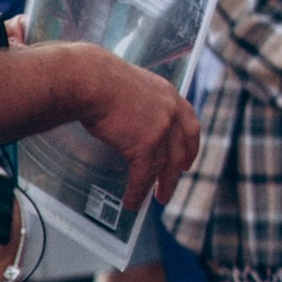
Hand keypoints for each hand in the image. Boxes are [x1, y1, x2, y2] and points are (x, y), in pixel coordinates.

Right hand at [68, 52, 200, 208]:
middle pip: (180, 149)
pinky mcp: (145, 144)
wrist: (91, 79)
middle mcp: (170, 111)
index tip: (188, 159)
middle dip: (175, 172)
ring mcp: (160, 128)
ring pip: (165, 166)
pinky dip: (137, 191)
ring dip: (161, 186)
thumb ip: (139, 102)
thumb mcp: (131, 85)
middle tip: (169, 187)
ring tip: (157, 200)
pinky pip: (143, 175)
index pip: (189, 122)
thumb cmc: (99, 78)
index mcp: (168, 94)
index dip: (190, 144)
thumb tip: (128, 116)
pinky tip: (131, 202)